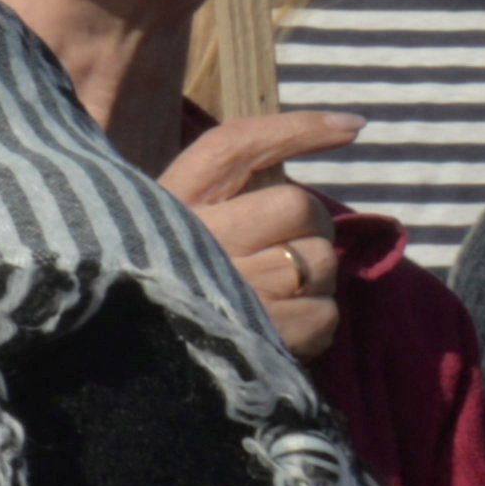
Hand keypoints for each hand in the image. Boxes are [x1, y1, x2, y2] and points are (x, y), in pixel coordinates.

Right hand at [165, 107, 357, 360]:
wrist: (130, 360)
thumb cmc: (174, 273)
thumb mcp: (183, 212)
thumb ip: (245, 170)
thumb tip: (353, 125)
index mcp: (172, 202)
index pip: (235, 146)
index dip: (299, 129)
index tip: (354, 127)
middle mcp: (194, 240)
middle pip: (299, 207)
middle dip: (306, 228)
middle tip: (274, 251)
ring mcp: (228, 289)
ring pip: (320, 261)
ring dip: (310, 279)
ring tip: (270, 293)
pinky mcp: (258, 337)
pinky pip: (326, 314)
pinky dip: (312, 321)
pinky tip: (276, 325)